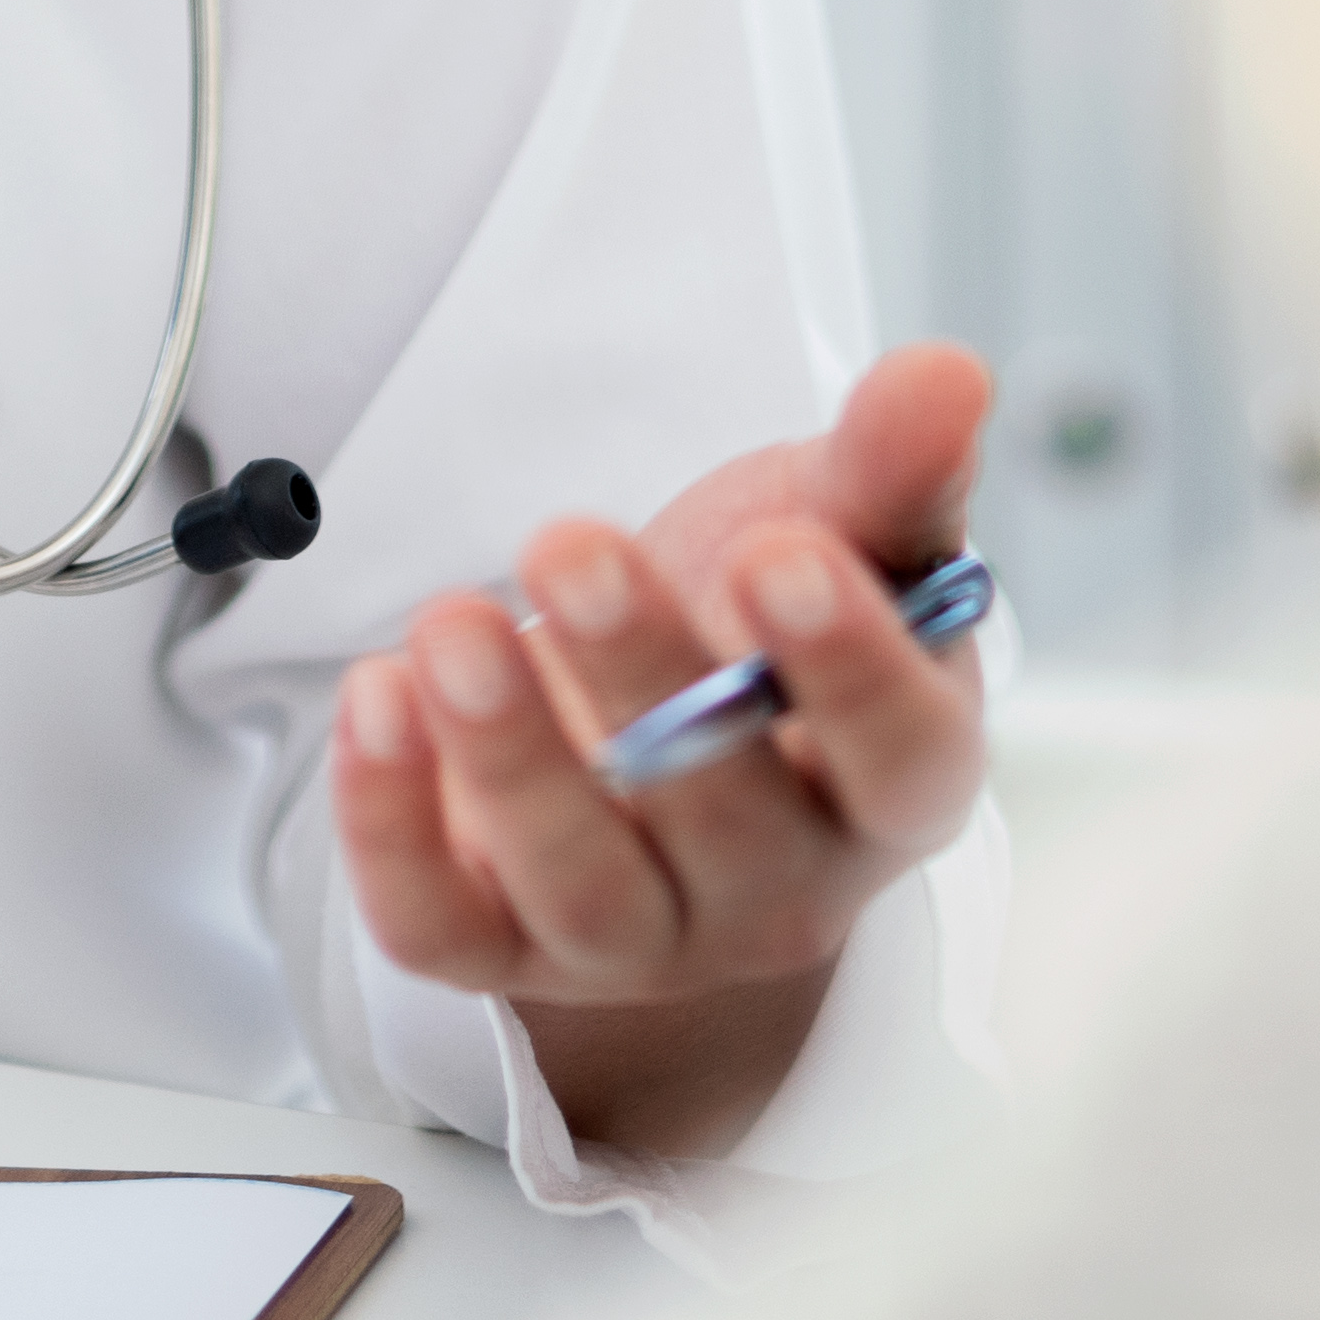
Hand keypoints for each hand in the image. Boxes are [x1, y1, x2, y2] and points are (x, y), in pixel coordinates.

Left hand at [323, 343, 991, 1162]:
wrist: (637, 710)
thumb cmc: (753, 624)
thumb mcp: (832, 529)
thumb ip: (886, 466)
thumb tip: (946, 375)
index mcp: (890, 783)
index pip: (903, 760)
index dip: (851, 671)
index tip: (778, 554)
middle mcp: (778, 886)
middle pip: (728, 822)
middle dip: (642, 677)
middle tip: (570, 541)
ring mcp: (642, 936)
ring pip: (585, 889)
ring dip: (510, 758)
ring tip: (451, 621)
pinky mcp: (502, 945)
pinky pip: (441, 925)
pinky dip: (391, 825)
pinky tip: (374, 695)